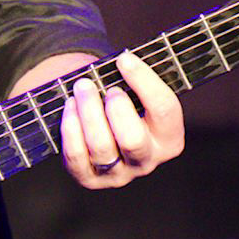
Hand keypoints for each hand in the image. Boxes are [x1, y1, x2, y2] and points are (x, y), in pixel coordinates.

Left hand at [59, 49, 184, 189]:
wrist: (99, 126)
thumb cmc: (122, 103)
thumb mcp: (137, 93)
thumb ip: (136, 81)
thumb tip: (125, 62)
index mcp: (169, 139)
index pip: (165, 110)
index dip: (145, 82)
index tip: (124, 59)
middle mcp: (146, 161)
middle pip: (133, 140)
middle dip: (117, 109)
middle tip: (107, 88)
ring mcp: (118, 174)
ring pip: (102, 147)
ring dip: (89, 112)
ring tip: (83, 87)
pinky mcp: (90, 179)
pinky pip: (77, 157)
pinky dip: (71, 129)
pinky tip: (69, 107)